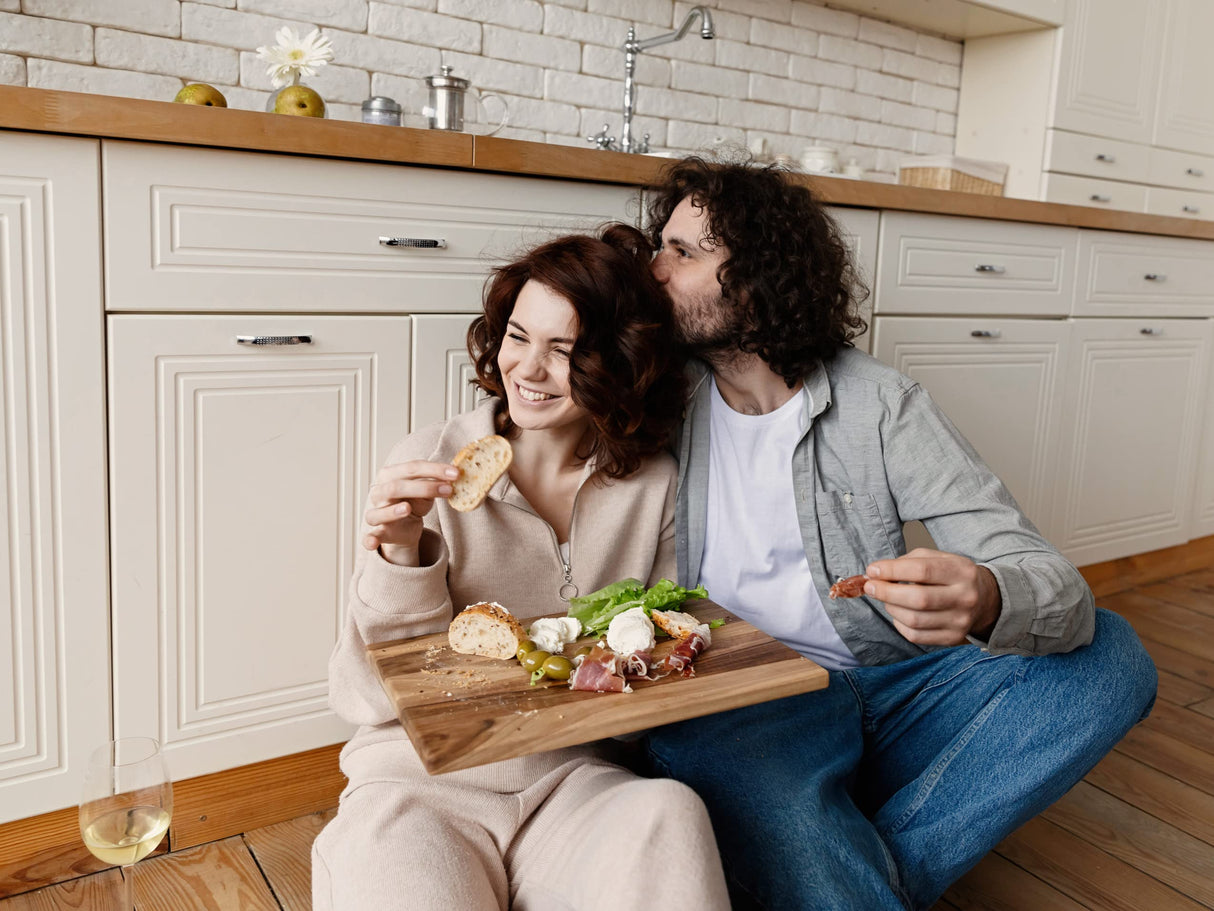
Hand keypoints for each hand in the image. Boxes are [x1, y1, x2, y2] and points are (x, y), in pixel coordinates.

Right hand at [362, 460, 458, 564]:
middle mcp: (379, 492)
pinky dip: (369, 540)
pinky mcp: (378, 533)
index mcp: (390, 475)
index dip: (434, 469)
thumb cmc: (414, 501)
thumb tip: (453, 477)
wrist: (404, 526)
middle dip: (424, 487)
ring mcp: (376, 512)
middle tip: (448, 489)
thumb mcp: (426, 491)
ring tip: (408, 508)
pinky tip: (371, 543)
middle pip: (396, 487)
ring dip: (393, 510)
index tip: (456, 473)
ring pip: (379, 511)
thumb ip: (434, 483)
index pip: (411, 468)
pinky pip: (369, 537)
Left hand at [863, 548, 1001, 645]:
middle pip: (918, 598)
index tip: (872, 570)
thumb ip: (909, 561)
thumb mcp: (939, 558)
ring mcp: (960, 621)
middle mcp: (965, 597)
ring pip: (914, 620)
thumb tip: (878, 572)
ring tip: (886, 598)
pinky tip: (899, 613)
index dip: (892, 570)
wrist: (985, 600)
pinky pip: (916, 636)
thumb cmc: (953, 576)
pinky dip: (899, 624)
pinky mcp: (952, 638)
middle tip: (870, 586)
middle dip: (886, 592)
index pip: (922, 570)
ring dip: (891, 608)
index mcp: (961, 572)